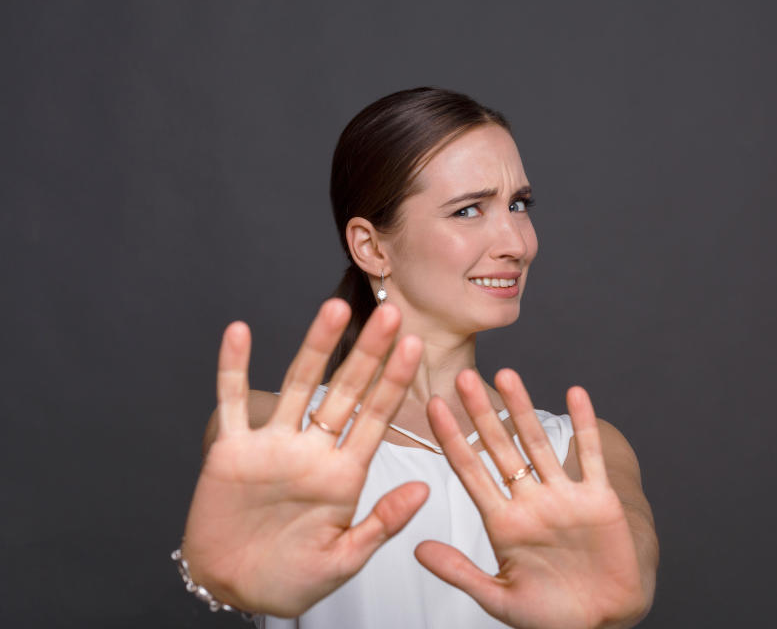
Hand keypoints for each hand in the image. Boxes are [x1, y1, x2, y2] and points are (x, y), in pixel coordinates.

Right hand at [181, 299, 426, 616]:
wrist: (233, 589)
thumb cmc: (291, 579)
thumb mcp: (343, 559)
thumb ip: (382, 523)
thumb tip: (424, 488)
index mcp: (343, 475)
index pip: (376, 418)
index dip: (394, 382)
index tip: (415, 347)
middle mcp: (312, 451)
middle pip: (345, 391)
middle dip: (368, 353)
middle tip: (391, 313)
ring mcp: (272, 446)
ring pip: (296, 386)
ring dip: (315, 346)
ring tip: (335, 308)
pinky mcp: (231, 451)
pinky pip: (232, 402)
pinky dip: (233, 368)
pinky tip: (240, 332)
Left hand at [416, 369, 646, 628]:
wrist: (602, 623)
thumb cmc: (550, 616)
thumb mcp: (499, 598)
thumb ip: (460, 573)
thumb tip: (417, 549)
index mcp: (502, 522)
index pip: (469, 471)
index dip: (452, 438)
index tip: (432, 406)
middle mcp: (530, 502)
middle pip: (500, 448)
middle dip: (481, 413)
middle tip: (461, 377)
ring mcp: (564, 497)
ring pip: (539, 444)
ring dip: (524, 409)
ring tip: (508, 374)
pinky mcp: (599, 500)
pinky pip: (589, 457)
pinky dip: (584, 426)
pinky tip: (576, 394)